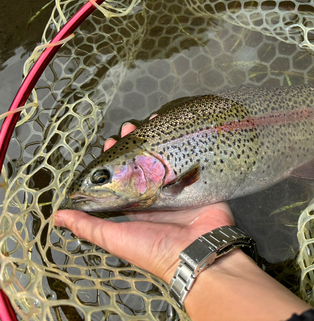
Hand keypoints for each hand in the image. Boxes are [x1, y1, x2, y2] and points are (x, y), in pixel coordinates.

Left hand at [55, 122, 233, 283]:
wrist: (196, 251)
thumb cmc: (153, 248)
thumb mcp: (114, 238)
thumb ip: (88, 226)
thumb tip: (58, 216)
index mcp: (138, 207)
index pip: (123, 178)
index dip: (115, 160)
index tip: (110, 142)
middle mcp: (157, 196)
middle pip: (145, 164)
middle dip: (136, 144)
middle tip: (129, 127)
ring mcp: (178, 188)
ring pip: (166, 158)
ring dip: (158, 140)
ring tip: (151, 120)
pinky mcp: (197, 183)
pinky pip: (190, 160)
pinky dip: (185, 144)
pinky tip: (179, 128)